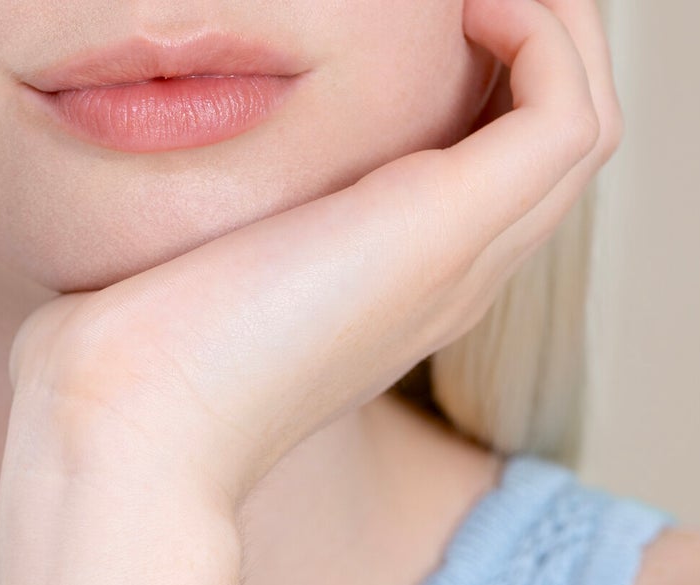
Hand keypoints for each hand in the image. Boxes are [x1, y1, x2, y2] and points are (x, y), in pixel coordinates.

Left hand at [6, 0, 619, 516]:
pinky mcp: (448, 231)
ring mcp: (455, 262)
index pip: (481, 173)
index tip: (418, 17)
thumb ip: (204, 222)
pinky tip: (461, 1)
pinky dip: (539, 36)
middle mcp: (440, 280)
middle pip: (547, 142)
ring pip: (580, 121)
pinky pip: (565, 113)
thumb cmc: (118, 365)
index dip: (475, 78)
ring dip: (549, 24)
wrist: (127, 427)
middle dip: (525, 35)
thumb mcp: (177, 269)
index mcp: (385, 290)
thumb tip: (141, 158)